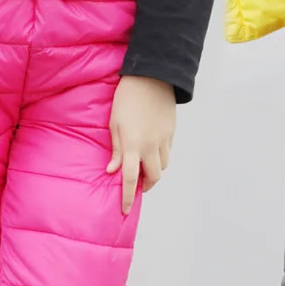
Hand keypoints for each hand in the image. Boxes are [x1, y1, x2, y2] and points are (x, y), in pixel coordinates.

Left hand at [107, 76, 175, 214]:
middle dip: (146, 185)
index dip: (128, 197)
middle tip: (138, 184)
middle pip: (153, 178)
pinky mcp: (172, 132)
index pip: (131, 179)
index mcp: (133, 145)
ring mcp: (164, 140)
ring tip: (145, 164)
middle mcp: (151, 146)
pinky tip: (153, 148)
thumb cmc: (127, 97)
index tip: (125, 210)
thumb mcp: (114, 122)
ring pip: (163, 166)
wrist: (153, 75)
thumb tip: (113, 170)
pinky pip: (167, 151)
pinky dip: (160, 156)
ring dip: (154, 170)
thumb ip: (116, 149)